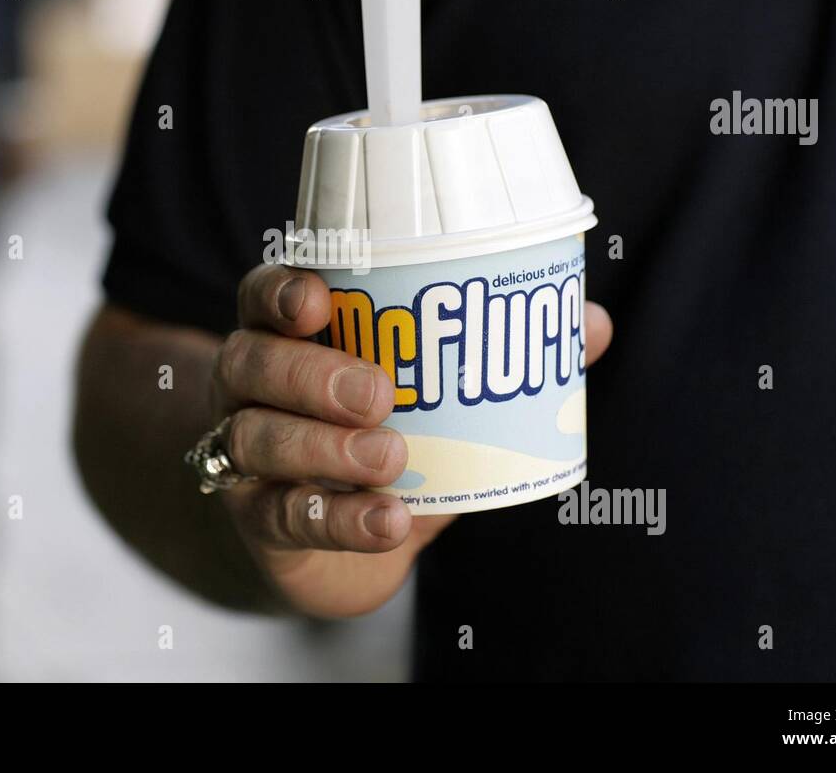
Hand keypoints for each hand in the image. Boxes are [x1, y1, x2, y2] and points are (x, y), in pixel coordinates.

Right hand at [211, 264, 613, 618]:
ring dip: (324, 447)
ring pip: (256, 438)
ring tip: (391, 457)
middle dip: (311, 374)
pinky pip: (284, 517)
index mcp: (289, 336)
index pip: (260, 294)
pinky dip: (340, 518)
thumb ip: (505, 359)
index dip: (280, 292)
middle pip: (252, 362)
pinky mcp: (258, 521)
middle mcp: (250, 388)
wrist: (343, 544)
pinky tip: (388, 521)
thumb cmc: (388, 442)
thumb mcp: (439, 401)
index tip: (319, 297)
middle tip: (380, 393)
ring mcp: (244, 456)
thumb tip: (591, 323)